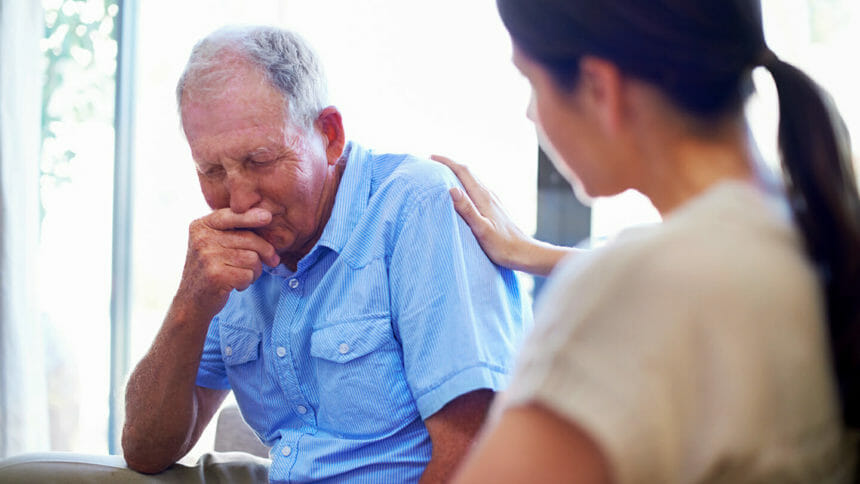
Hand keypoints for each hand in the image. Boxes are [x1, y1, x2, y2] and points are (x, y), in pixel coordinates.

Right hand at [176, 207, 279, 317]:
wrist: (191, 301)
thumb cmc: (211, 269)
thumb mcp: (214, 243)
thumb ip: (232, 230)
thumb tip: (266, 219)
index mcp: (201, 226)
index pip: (231, 215)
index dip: (251, 216)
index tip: (267, 217)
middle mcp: (202, 238)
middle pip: (249, 239)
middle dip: (265, 252)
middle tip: (271, 261)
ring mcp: (207, 257)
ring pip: (252, 258)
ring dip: (255, 271)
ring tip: (242, 275)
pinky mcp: (215, 276)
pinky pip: (248, 275)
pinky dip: (247, 282)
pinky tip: (235, 285)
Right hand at [431, 155, 574, 276]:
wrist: (524, 253)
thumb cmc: (502, 245)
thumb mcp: (481, 229)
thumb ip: (467, 209)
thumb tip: (451, 189)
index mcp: (483, 197)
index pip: (463, 172)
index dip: (447, 162)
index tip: (431, 158)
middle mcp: (488, 195)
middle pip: (467, 173)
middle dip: (450, 165)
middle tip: (432, 163)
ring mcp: (492, 200)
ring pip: (472, 180)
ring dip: (457, 174)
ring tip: (442, 175)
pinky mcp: (494, 208)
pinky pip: (476, 190)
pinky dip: (464, 185)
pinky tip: (460, 194)